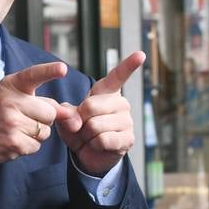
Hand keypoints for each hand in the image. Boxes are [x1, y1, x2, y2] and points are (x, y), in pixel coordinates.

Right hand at [0, 62, 66, 165]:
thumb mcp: (12, 98)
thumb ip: (42, 102)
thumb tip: (70, 114)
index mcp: (11, 85)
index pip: (33, 75)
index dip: (49, 71)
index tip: (63, 69)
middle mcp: (11, 101)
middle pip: (50, 113)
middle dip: (43, 119)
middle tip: (23, 119)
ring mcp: (12, 123)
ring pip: (45, 132)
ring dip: (36, 134)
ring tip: (16, 130)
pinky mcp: (13, 142)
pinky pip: (37, 146)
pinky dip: (28, 146)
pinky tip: (13, 141)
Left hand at [56, 52, 144, 175]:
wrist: (87, 154)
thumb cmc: (78, 130)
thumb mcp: (67, 118)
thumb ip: (67, 114)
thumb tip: (76, 121)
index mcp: (107, 92)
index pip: (118, 76)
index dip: (129, 65)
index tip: (141, 54)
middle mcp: (121, 103)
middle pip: (90, 106)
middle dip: (80, 120)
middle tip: (83, 127)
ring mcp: (127, 121)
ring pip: (95, 125)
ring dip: (86, 135)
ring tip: (91, 137)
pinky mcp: (128, 139)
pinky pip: (103, 139)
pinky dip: (94, 145)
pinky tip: (98, 145)